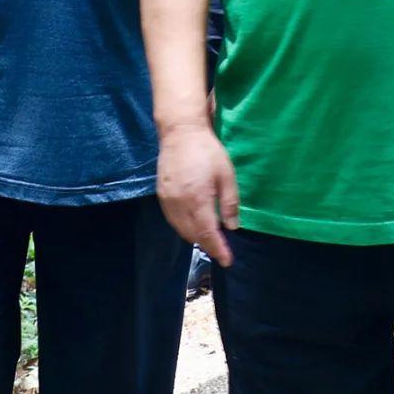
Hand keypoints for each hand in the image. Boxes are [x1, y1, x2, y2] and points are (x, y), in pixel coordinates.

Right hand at [157, 123, 239, 267]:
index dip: (218, 249)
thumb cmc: (208, 152)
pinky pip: (172, 220)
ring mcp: (168, 201)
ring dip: (195, 238)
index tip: (228, 261)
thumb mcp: (226, 175)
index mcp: (198, 199)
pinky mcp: (161, 195)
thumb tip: (232, 227)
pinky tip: (193, 226)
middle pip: (193, 235)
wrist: (181, 132)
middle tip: (222, 250)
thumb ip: (229, 203)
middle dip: (208, 246)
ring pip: (181, 229)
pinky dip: (183, 228)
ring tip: (209, 240)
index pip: (208, 233)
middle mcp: (180, 204)